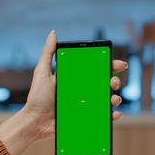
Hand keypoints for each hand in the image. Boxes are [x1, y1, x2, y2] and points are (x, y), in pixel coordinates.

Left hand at [0, 30, 127, 154]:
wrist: (35, 121)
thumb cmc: (37, 97)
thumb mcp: (42, 72)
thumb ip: (48, 53)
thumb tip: (53, 33)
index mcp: (75, 78)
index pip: (95, 69)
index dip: (109, 65)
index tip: (118, 64)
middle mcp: (82, 91)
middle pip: (104, 83)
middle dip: (114, 81)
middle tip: (113, 82)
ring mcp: (84, 105)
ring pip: (106, 100)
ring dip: (116, 98)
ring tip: (114, 99)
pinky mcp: (85, 118)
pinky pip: (102, 117)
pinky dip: (112, 115)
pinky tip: (114, 113)